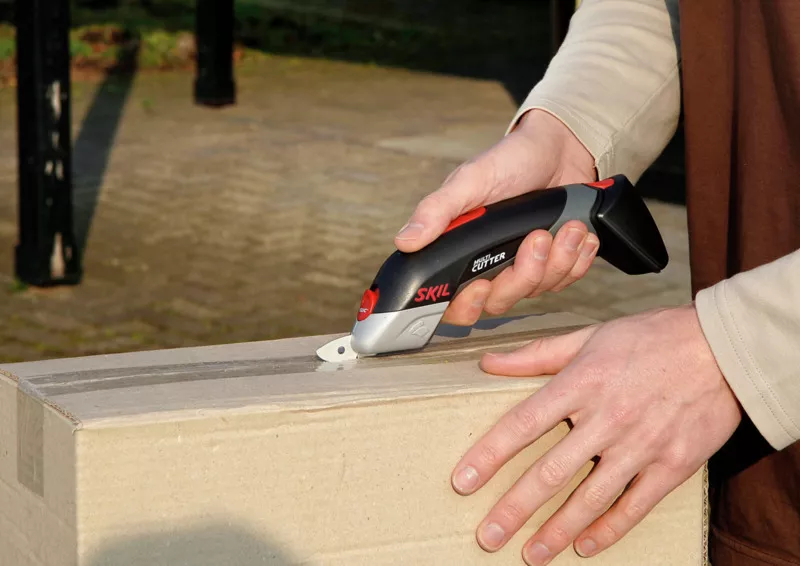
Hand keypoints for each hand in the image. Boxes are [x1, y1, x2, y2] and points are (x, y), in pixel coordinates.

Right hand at [395, 110, 597, 325]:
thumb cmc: (511, 160)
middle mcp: (489, 265)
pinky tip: (580, 234)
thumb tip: (404, 241)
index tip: (480, 286)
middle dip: (524, 274)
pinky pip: (567, 280)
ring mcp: (523, 268)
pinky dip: (577, 259)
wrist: (561, 148)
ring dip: (558, 260)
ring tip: (567, 226)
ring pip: (537, 291)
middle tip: (537, 238)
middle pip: (498, 302)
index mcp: (461, 251)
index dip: (464, 305)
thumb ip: (438, 212)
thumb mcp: (471, 180)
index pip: (452, 301)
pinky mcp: (554, 266)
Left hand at [450, 304, 741, 564]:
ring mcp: (641, 446)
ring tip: (531, 553)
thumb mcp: (589, 336)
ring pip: (590, 498)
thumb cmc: (652, 337)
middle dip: (515, 507)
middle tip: (489, 534)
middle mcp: (607, 419)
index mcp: (581, 383)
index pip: (523, 424)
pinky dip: (608, 530)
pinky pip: (634, 506)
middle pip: (551, 472)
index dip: (489, 455)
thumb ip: (536, 354)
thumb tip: (488, 362)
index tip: (463, 481)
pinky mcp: (672, 465)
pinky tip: (584, 547)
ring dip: (557, 530)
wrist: (723, 347)